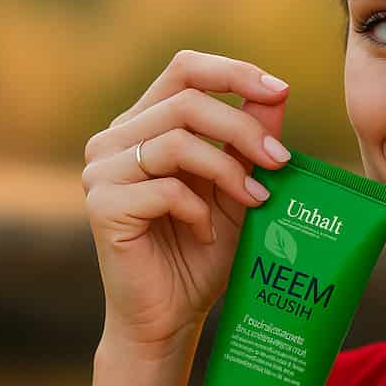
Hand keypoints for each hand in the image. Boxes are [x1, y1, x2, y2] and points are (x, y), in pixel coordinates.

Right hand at [81, 49, 291, 356]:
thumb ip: (251, 140)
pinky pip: (165, 189)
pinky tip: (206, 236)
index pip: (184, 70)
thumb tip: (278, 92)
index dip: (233, 72)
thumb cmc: (204, 251)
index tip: (281, 91)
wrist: (170, 315)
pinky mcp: (103, 206)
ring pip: (177, 141)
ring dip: (229, 170)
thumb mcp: (238, 187)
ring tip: (256, 200)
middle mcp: (115, 139)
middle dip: (244, 128)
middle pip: (187, 101)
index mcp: (144, 123)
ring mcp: (102, 171)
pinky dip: (198, 211)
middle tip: (282, 161)